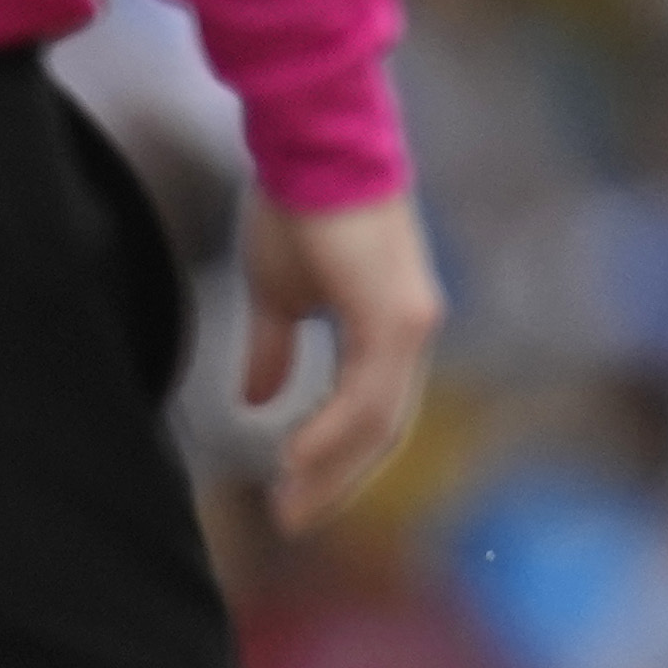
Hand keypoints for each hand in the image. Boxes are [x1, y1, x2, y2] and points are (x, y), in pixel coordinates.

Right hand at [238, 190, 442, 534]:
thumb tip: (255, 398)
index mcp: (389, 329)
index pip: (371, 414)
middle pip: (380, 431)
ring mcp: (411, 326)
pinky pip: (366, 396)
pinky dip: (333, 433)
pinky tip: (296, 458)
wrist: (309, 147)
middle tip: (291, 519)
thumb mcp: (277, 294)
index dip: (334, 461)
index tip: (291, 495)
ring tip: (288, 503)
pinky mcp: (396, 318)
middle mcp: (412, 332)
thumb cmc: (296, 208)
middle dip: (334, 481)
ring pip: (377, 423)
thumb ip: (273, 350)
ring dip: (331, 469)